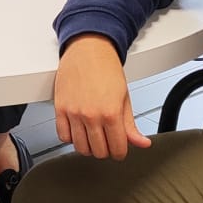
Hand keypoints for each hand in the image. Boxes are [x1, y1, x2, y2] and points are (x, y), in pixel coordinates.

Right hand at [54, 33, 149, 158]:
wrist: (88, 50)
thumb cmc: (107, 69)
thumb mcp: (125, 98)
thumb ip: (131, 125)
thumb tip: (142, 144)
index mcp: (111, 113)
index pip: (117, 149)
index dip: (120, 152)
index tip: (119, 149)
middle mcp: (91, 115)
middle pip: (98, 152)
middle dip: (105, 150)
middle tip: (107, 141)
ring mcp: (74, 113)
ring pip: (80, 147)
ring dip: (88, 146)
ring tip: (92, 137)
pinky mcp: (60, 109)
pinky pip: (63, 136)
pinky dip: (70, 137)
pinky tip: (78, 130)